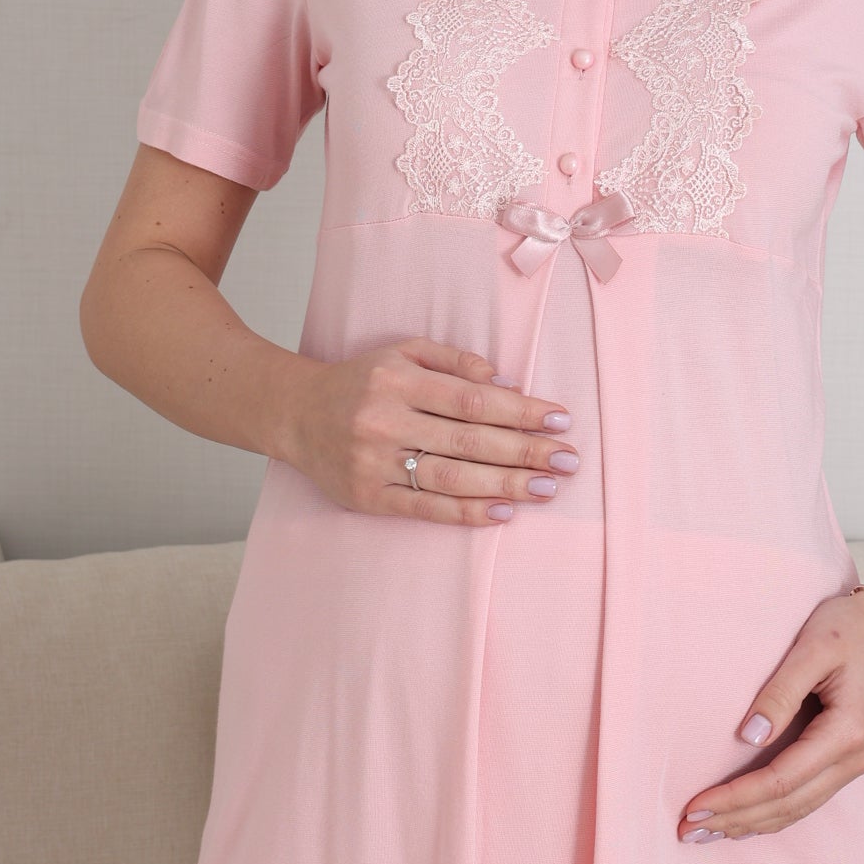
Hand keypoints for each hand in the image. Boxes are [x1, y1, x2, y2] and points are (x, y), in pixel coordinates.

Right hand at [284, 337, 580, 526]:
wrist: (295, 413)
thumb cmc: (361, 380)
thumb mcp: (402, 351)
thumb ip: (454, 360)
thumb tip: (504, 381)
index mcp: (399, 379)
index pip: (473, 399)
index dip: (520, 411)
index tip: (559, 419)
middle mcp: (386, 419)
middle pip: (470, 440)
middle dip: (525, 451)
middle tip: (568, 460)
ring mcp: (374, 462)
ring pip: (452, 477)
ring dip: (506, 485)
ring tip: (547, 488)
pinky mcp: (367, 496)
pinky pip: (425, 508)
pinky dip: (466, 512)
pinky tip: (502, 512)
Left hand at [678, 588, 863, 843]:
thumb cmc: (850, 628)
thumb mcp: (813, 647)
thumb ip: (780, 692)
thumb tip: (749, 736)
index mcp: (849, 732)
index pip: (782, 780)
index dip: (737, 797)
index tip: (695, 806)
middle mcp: (857, 758)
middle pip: (789, 804)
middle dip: (736, 819)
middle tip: (688, 830)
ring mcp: (856, 763)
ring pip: (799, 809)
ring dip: (751, 824)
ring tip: (706, 833)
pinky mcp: (848, 760)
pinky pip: (807, 797)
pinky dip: (773, 813)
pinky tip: (743, 820)